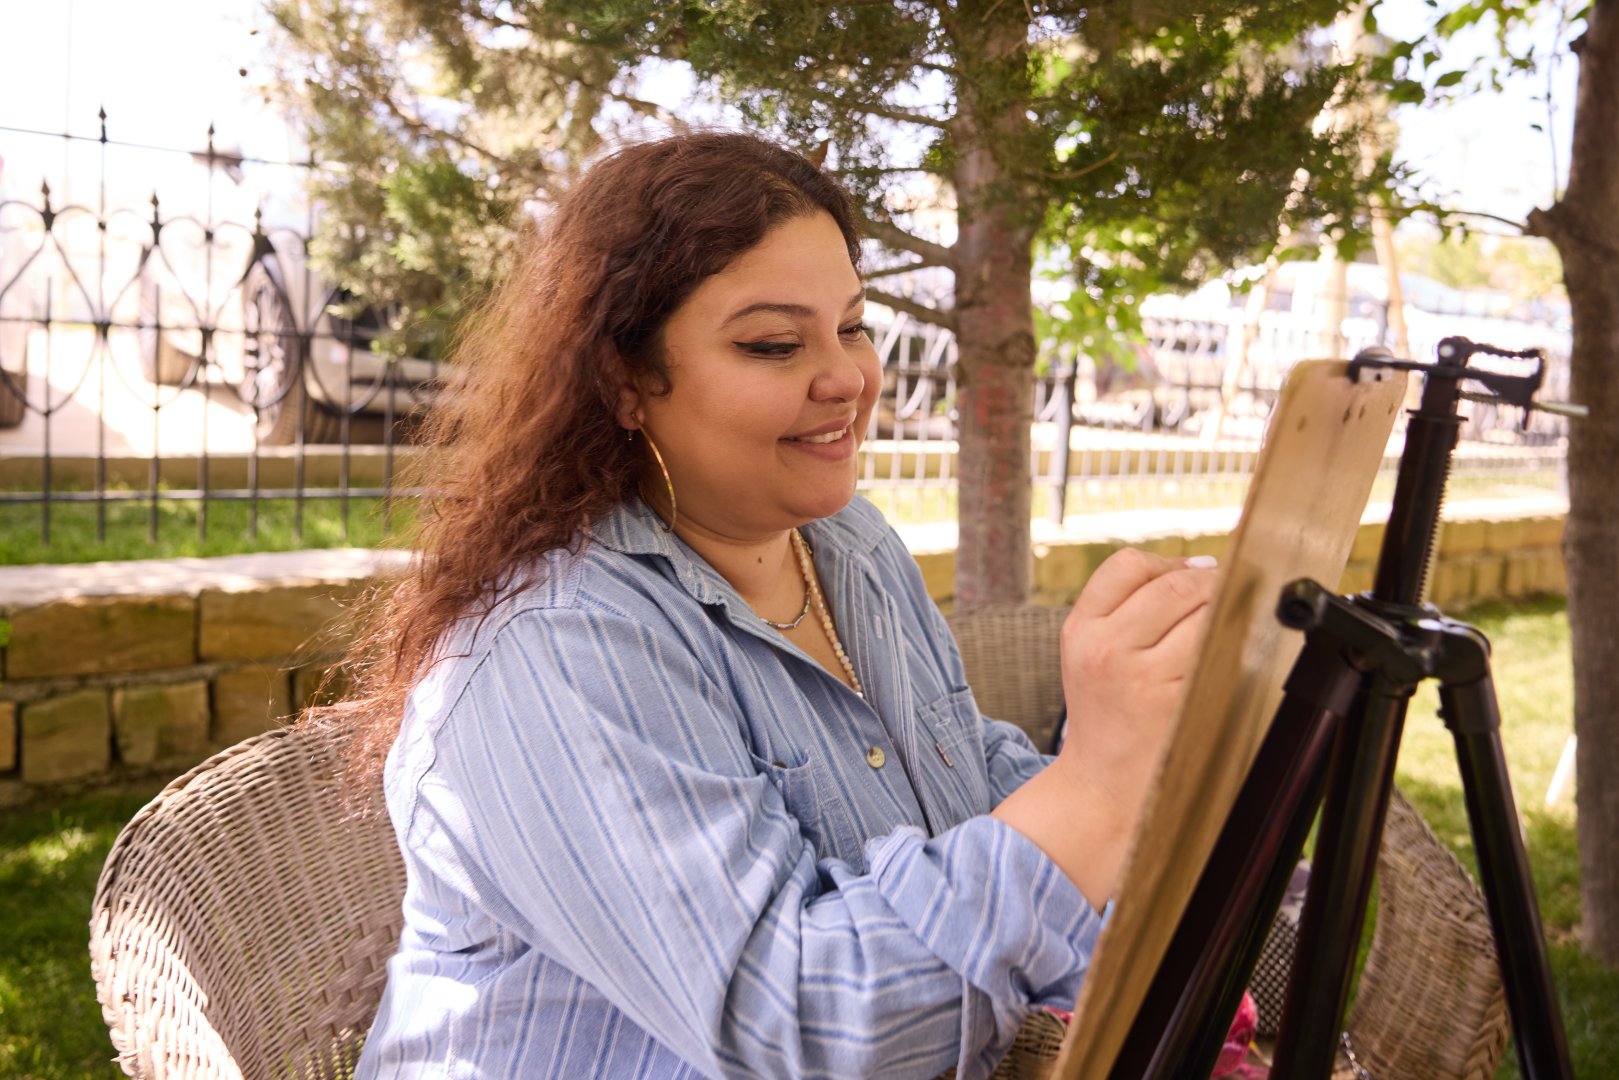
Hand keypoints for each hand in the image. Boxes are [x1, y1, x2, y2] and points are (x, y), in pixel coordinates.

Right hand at [989, 548, 1216, 905]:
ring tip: (1229, 625)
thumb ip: (1125, 610)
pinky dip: (1235, 644)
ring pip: (1204, 613)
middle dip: (1209, 583)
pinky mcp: (1177, 700)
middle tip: (1224, 596)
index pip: (1128, 565)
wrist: (1102, 787)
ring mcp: (1143, 675)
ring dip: (1227, 611)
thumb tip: (1198, 567)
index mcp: (1080, 629)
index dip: (1167, 563)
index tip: (1190, 574)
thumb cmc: (1106, 716)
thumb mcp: (1091, 654)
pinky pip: (1219, 651)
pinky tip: (1232, 654)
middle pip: (1174, 584)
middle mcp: (1107, 648)